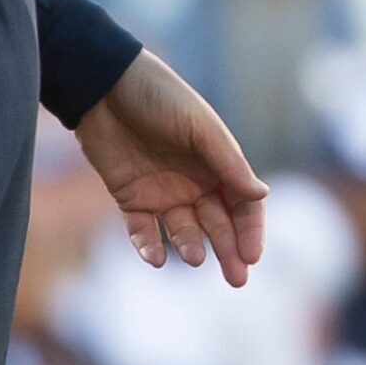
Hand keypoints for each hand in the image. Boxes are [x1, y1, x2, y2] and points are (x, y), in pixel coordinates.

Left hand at [74, 50, 267, 286]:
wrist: (104, 84)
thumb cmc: (159, 96)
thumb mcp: (199, 127)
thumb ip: (228, 163)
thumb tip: (262, 194)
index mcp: (217, 162)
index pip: (243, 204)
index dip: (250, 230)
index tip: (252, 256)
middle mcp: (194, 180)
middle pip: (218, 224)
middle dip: (229, 251)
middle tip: (237, 279)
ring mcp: (161, 191)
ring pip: (183, 231)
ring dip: (191, 246)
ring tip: (193, 256)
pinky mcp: (129, 197)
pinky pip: (142, 231)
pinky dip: (149, 246)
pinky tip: (155, 257)